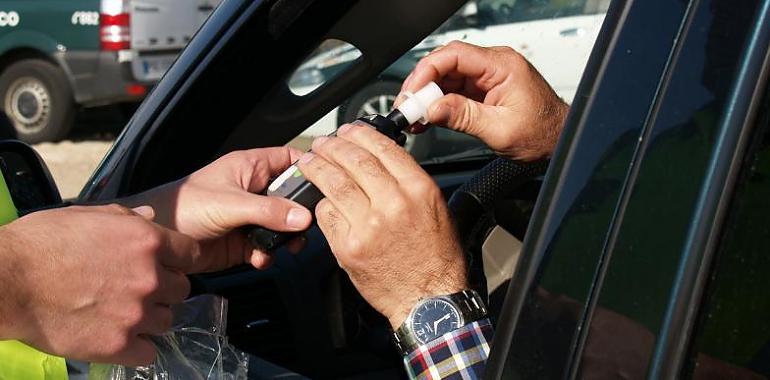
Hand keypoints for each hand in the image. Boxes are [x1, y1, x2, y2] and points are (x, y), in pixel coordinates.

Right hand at [0, 204, 198, 365]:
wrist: (7, 281)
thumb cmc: (41, 243)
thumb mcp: (87, 215)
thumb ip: (126, 217)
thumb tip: (150, 217)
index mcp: (147, 241)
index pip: (191, 254)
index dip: (179, 260)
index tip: (167, 265)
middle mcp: (149, 277)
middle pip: (181, 290)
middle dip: (164, 289)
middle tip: (139, 290)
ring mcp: (136, 313)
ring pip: (166, 321)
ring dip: (150, 318)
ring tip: (123, 313)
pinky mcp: (118, 344)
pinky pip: (148, 352)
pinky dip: (137, 347)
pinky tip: (119, 337)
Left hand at [124, 147, 312, 271]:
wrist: (156, 243)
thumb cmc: (184, 207)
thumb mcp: (231, 204)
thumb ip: (268, 211)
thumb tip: (303, 218)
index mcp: (250, 167)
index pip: (288, 159)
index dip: (308, 168)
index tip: (325, 184)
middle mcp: (253, 190)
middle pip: (291, 197)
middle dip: (301, 214)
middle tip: (306, 228)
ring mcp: (248, 217)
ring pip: (282, 225)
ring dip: (286, 238)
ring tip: (286, 248)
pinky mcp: (242, 242)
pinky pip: (267, 247)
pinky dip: (268, 254)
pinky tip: (259, 258)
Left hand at [297, 123, 467, 328]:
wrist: (429, 299)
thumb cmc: (435, 258)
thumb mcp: (436, 209)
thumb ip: (409, 182)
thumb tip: (381, 159)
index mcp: (418, 190)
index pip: (382, 148)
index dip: (360, 134)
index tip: (349, 131)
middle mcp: (393, 204)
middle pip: (354, 161)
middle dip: (332, 146)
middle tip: (323, 143)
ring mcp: (368, 226)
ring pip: (334, 184)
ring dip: (317, 168)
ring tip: (309, 161)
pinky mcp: (349, 247)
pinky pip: (327, 216)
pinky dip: (321, 205)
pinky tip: (319, 199)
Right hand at [398, 40, 569, 160]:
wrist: (558, 141)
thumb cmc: (542, 133)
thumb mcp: (500, 130)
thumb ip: (464, 117)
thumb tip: (433, 109)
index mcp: (502, 66)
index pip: (455, 55)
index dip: (427, 71)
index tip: (413, 92)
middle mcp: (494, 66)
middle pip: (446, 64)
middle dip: (422, 84)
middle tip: (407, 107)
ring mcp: (487, 77)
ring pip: (446, 77)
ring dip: (427, 96)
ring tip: (413, 116)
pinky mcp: (482, 90)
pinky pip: (453, 90)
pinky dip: (437, 103)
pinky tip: (426, 117)